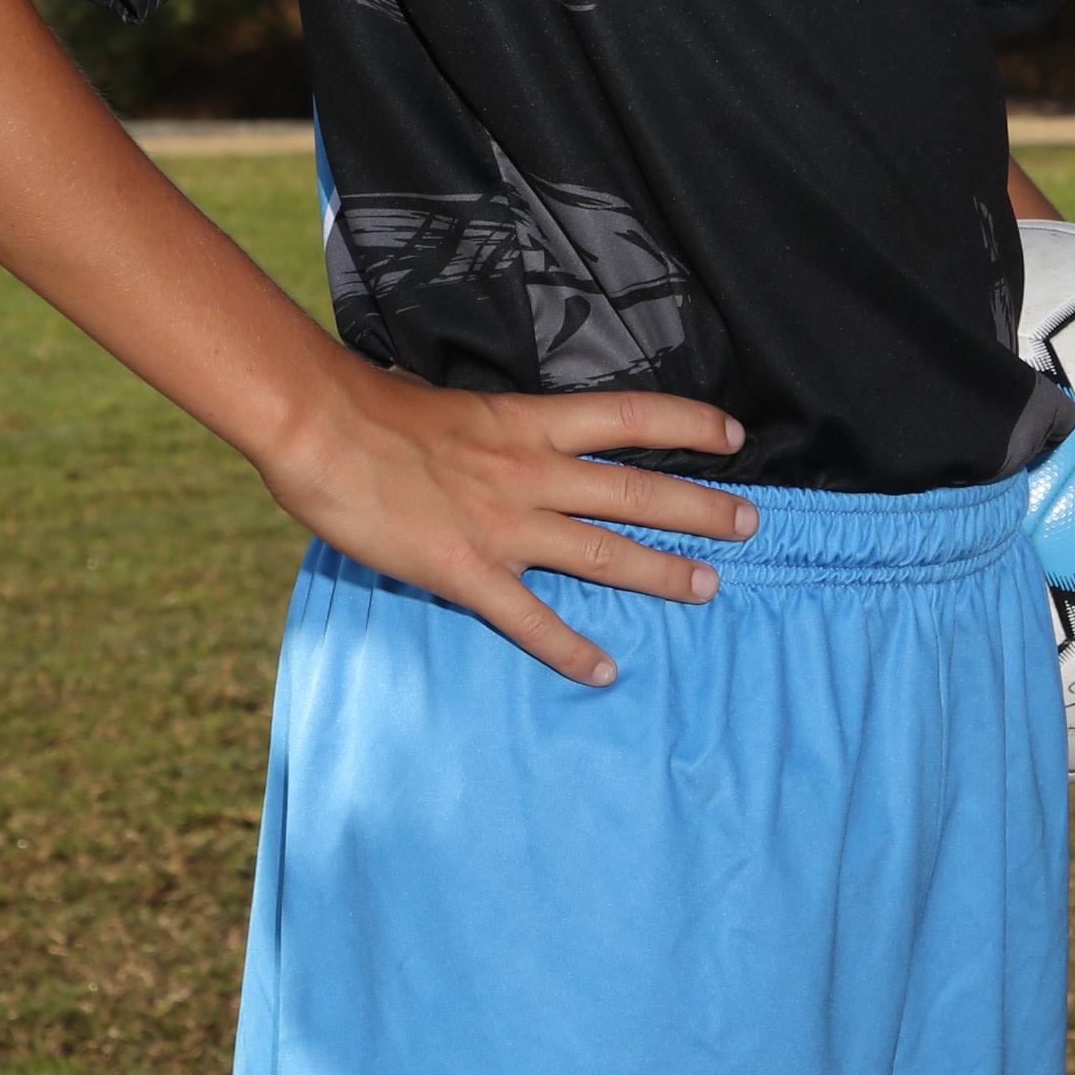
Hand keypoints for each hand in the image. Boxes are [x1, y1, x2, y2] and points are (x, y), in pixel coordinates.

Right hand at [260, 361, 756, 687]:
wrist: (323, 428)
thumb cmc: (374, 409)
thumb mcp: (453, 404)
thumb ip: (490, 427)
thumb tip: (501, 433)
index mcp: (528, 422)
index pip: (629, 417)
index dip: (687, 425)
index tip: (733, 435)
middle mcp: (531, 471)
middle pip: (636, 491)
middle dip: (700, 508)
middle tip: (750, 524)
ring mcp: (504, 524)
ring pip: (603, 552)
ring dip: (662, 572)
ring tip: (708, 587)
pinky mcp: (467, 571)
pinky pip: (531, 619)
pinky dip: (570, 649)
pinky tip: (603, 670)